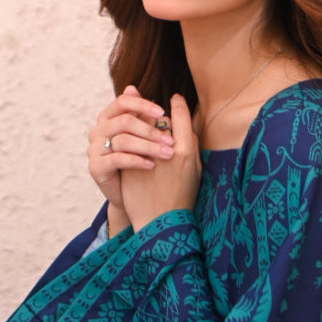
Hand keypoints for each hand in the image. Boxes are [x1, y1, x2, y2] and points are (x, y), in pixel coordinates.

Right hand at [88, 87, 174, 232]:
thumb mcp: (143, 136)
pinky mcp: (96, 167)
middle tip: (172, 141)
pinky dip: (137, 160)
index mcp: (109, 118)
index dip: (143, 105)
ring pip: (123, 140)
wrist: (132, 197)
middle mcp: (98, 130)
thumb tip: (136, 87)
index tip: (162, 112)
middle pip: (124, 121)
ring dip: (149, 146)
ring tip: (168, 154)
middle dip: (151, 130)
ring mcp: (94, 149)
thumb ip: (142, 115)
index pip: (123, 102)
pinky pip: (117, 159)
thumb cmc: (141, 162)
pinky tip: (152, 165)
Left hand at [121, 95, 201, 232]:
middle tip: (157, 113)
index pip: (181, 115)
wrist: (159, 222)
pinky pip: (126, 142)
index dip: (178, 104)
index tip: (175, 99)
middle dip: (157, 114)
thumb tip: (187, 125)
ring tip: (142, 124)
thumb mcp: (196, 171)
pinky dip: (128, 138)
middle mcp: (165, 151)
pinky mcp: (128, 165)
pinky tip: (130, 140)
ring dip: (140, 123)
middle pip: (159, 119)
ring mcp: (144, 157)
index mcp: (186, 152)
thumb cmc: (182, 198)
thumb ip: (192, 145)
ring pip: (139, 128)